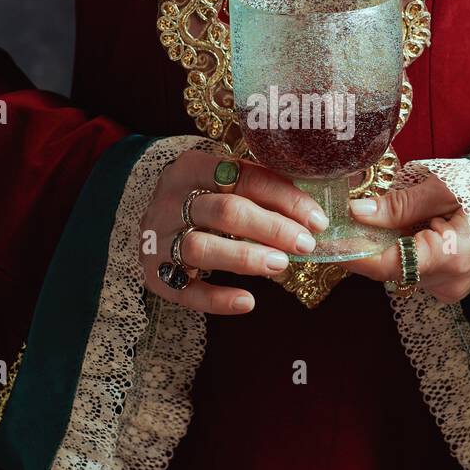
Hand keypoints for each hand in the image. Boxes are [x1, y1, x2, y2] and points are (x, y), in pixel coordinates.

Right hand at [139, 150, 327, 314]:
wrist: (148, 223)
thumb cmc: (202, 200)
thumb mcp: (223, 183)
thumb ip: (261, 186)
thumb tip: (321, 202)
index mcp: (193, 168)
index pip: (244, 177)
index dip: (284, 197)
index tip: (316, 218)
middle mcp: (171, 200)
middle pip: (224, 211)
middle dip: (272, 227)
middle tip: (306, 244)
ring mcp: (159, 238)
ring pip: (200, 246)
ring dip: (245, 257)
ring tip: (281, 266)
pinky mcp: (155, 274)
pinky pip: (185, 290)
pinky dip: (217, 299)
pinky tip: (248, 302)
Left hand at [345, 173, 469, 304]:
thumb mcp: (443, 189)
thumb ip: (399, 204)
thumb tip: (357, 212)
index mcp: (448, 257)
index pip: (385, 266)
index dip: (352, 254)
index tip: (328, 239)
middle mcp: (447, 283)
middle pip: (389, 268)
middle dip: (367, 243)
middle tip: (348, 214)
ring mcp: (450, 290)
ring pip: (401, 270)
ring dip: (386, 245)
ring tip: (381, 214)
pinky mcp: (450, 287)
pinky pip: (415, 271)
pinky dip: (404, 250)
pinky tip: (406, 228)